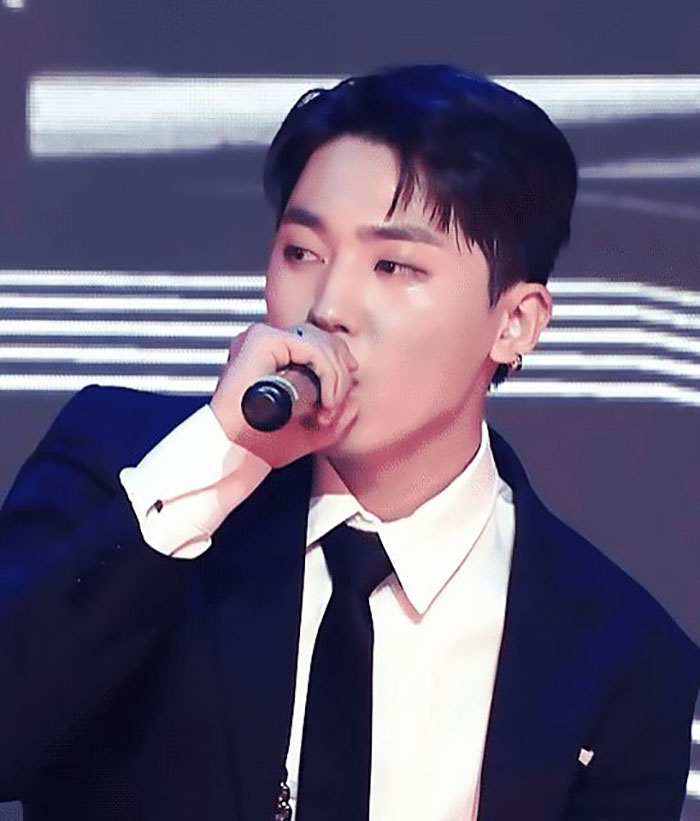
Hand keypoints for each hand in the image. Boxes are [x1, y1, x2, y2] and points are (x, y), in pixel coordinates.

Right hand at [210, 322, 358, 467]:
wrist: (235, 453)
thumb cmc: (262, 444)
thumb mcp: (309, 431)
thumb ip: (335, 417)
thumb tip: (356, 401)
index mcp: (273, 356)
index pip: (320, 343)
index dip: (340, 366)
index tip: (341, 396)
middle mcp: (267, 341)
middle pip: (325, 338)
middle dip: (341, 375)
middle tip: (333, 408)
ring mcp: (262, 337)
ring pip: (322, 342)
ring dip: (336, 379)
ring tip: (327, 409)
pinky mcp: (261, 341)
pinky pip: (312, 348)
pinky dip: (327, 374)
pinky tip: (324, 401)